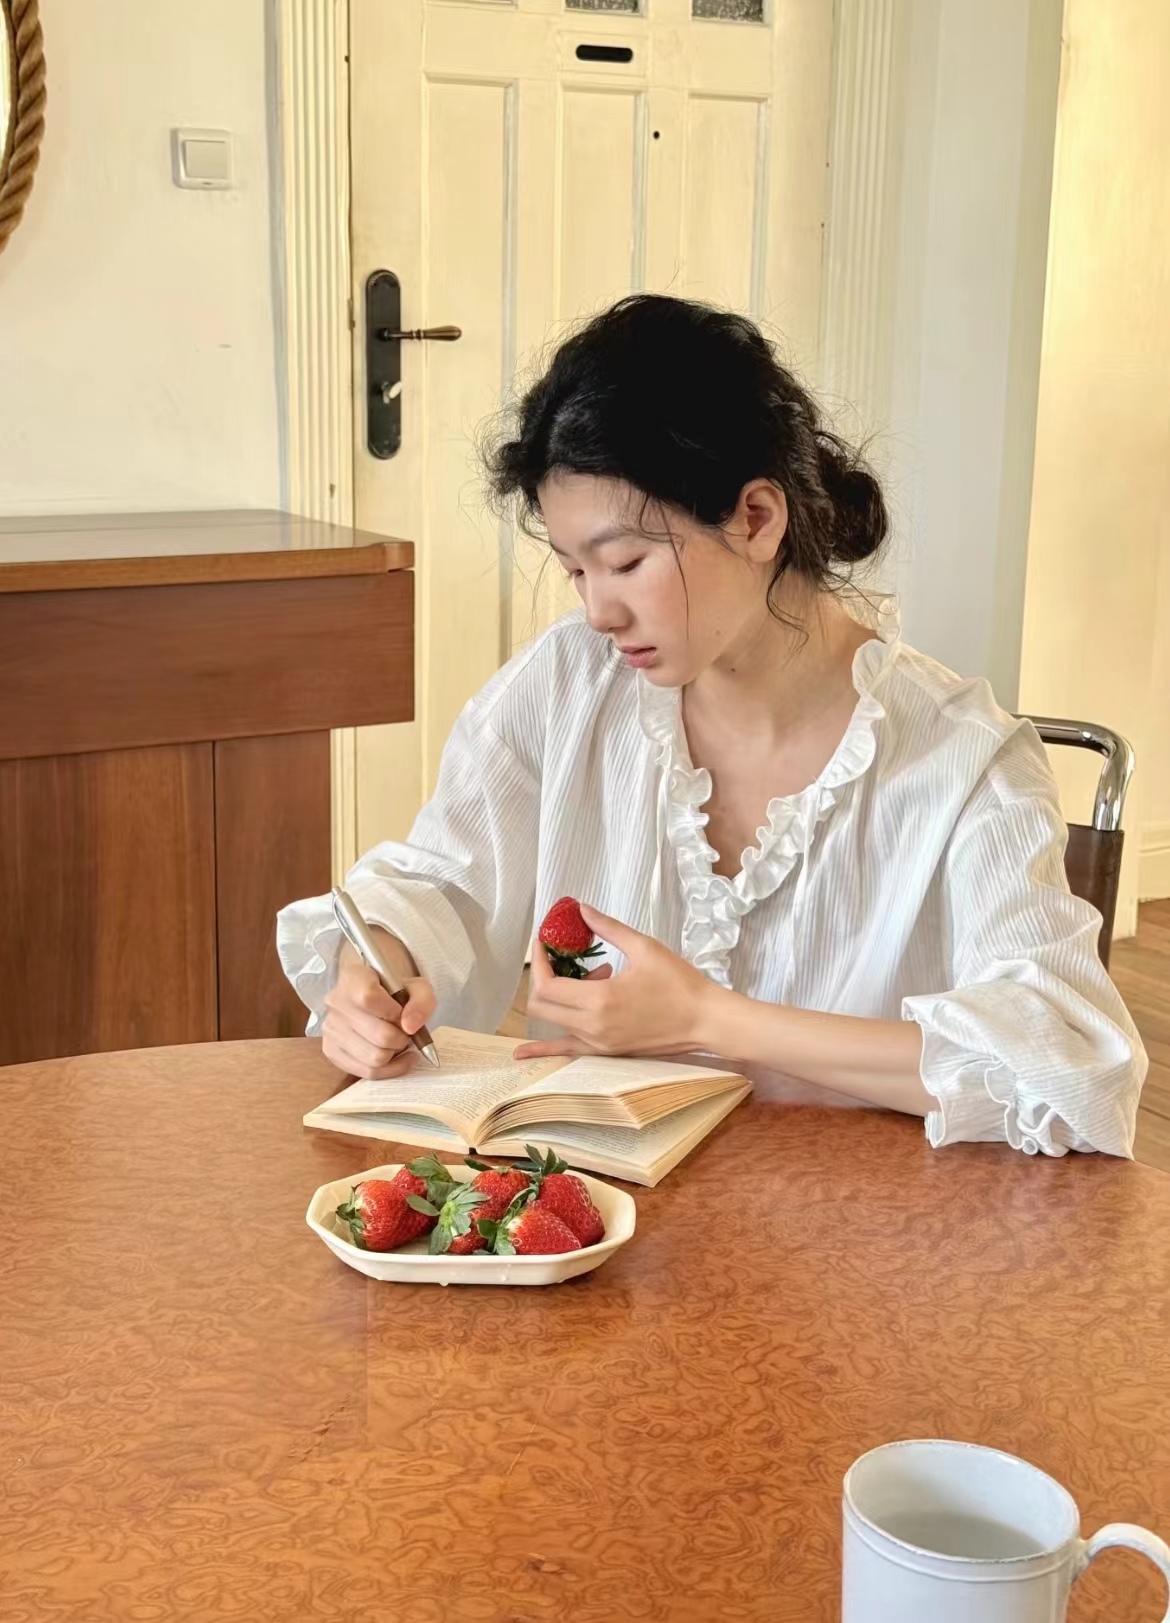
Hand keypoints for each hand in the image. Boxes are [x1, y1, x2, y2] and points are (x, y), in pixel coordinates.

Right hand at [321, 940, 435, 1079]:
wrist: (371, 993)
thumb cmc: (394, 989)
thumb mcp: (416, 986)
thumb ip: (421, 1001)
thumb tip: (410, 1027)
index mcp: (353, 977)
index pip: (369, 999)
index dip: (395, 1013)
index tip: (404, 1014)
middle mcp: (336, 1003)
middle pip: (379, 1036)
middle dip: (402, 1038)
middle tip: (406, 1033)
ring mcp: (330, 1029)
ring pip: (374, 1058)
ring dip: (395, 1054)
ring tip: (398, 1042)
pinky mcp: (331, 1050)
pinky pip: (365, 1072)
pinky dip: (388, 1069)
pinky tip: (396, 1057)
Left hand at [515, 905, 721, 1060]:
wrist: (705, 1021)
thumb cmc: (679, 983)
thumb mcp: (644, 947)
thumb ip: (608, 927)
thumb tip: (582, 909)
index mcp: (600, 1001)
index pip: (547, 984)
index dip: (538, 961)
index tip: (544, 941)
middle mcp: (593, 1027)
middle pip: (541, 1004)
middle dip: (541, 976)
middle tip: (556, 954)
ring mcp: (598, 1043)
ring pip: (555, 1022)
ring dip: (560, 996)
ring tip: (593, 975)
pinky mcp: (607, 1052)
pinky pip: (567, 1050)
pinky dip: (544, 1049)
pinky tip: (521, 1053)